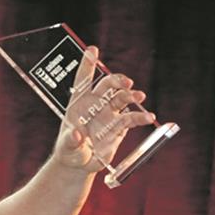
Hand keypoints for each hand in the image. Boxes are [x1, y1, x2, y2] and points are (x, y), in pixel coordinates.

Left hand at [53, 46, 155, 172]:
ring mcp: (109, 113)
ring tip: (138, 97)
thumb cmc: (69, 150)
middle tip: (127, 83)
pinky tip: (148, 117)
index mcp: (78, 103)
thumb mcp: (66, 147)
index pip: (83, 80)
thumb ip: (71, 140)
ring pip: (122, 98)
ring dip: (131, 95)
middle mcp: (96, 104)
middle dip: (118, 81)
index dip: (87, 64)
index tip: (92, 50)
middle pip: (108, 85)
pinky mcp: (119, 126)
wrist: (80, 164)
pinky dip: (141, 116)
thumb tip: (77, 134)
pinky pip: (132, 118)